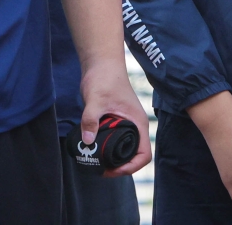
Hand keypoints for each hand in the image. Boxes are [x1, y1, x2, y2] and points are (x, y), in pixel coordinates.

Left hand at [78, 62, 152, 177]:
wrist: (101, 63)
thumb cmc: (105, 78)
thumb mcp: (96, 99)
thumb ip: (91, 119)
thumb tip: (87, 140)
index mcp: (138, 122)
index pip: (144, 154)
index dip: (132, 166)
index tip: (114, 169)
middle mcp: (135, 125)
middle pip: (135, 155)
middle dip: (121, 166)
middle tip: (102, 169)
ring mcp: (126, 123)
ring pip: (125, 148)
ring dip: (114, 158)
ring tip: (97, 162)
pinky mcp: (117, 120)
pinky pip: (116, 140)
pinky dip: (108, 147)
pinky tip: (94, 148)